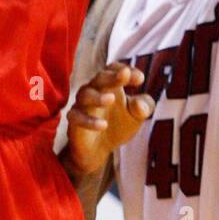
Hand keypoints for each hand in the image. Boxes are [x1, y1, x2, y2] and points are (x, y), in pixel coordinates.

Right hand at [65, 62, 154, 177]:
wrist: (99, 150)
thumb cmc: (118, 125)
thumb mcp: (137, 116)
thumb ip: (144, 106)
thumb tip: (139, 104)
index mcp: (109, 84)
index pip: (114, 69)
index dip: (125, 71)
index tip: (140, 79)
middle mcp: (94, 90)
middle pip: (100, 78)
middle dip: (112, 76)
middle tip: (124, 75)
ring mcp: (82, 105)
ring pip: (85, 95)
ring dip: (98, 96)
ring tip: (111, 99)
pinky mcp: (74, 121)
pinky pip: (77, 117)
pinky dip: (89, 120)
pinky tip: (103, 125)